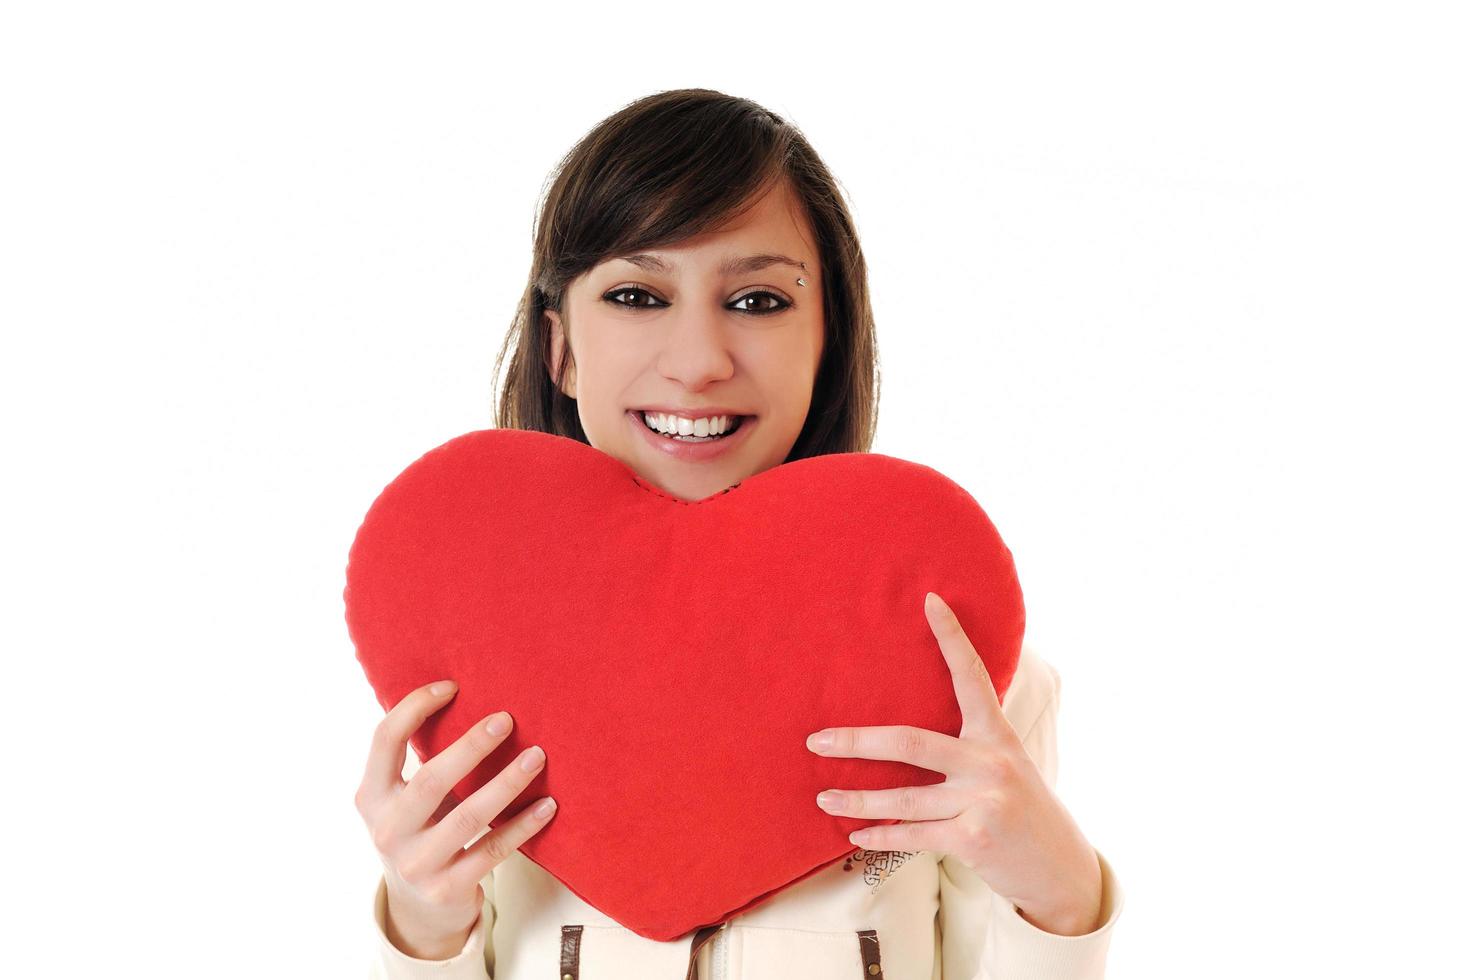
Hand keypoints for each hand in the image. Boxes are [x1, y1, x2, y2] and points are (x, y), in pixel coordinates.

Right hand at [355, 680, 556, 957]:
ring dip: (507, 783)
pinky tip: (548, 804)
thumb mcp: (404, 799)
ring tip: (538, 757)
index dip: (415, 707)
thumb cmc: (420, 829)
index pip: (385, 739)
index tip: (453, 685)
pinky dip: (522, 826)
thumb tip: (475, 697)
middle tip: (507, 719)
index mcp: (371, 796)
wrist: (417, 908)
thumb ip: (422, 761)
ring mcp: (415, 863)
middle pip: (431, 779)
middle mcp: (386, 830)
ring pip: (468, 816)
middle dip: (471, 746)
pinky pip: (492, 851)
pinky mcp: (446, 889)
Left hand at [806, 592, 1102, 935]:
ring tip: (824, 797)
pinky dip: (880, 835)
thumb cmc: (1019, 809)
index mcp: (996, 734)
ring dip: (856, 799)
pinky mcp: (973, 839)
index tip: (930, 601)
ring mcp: (982, 801)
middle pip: (909, 743)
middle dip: (857, 742)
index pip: (971, 676)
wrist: (1059, 868)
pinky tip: (854, 833)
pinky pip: (912, 835)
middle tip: (816, 740)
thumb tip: (910, 729)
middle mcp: (989, 763)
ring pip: (902, 798)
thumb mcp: (1006, 765)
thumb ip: (969, 744)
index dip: (952, 636)